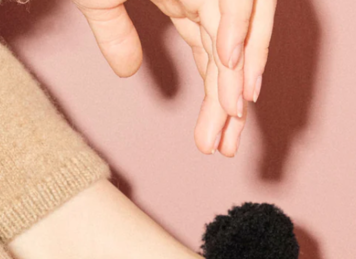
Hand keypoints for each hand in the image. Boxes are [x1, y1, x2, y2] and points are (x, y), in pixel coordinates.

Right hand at [72, 0, 275, 156]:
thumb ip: (114, 33)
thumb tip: (128, 72)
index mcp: (189, 5)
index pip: (213, 65)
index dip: (216, 105)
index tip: (211, 145)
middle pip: (232, 57)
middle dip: (231, 104)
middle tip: (225, 147)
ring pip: (240, 30)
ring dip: (239, 72)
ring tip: (234, 114)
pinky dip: (234, 23)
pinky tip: (227, 60)